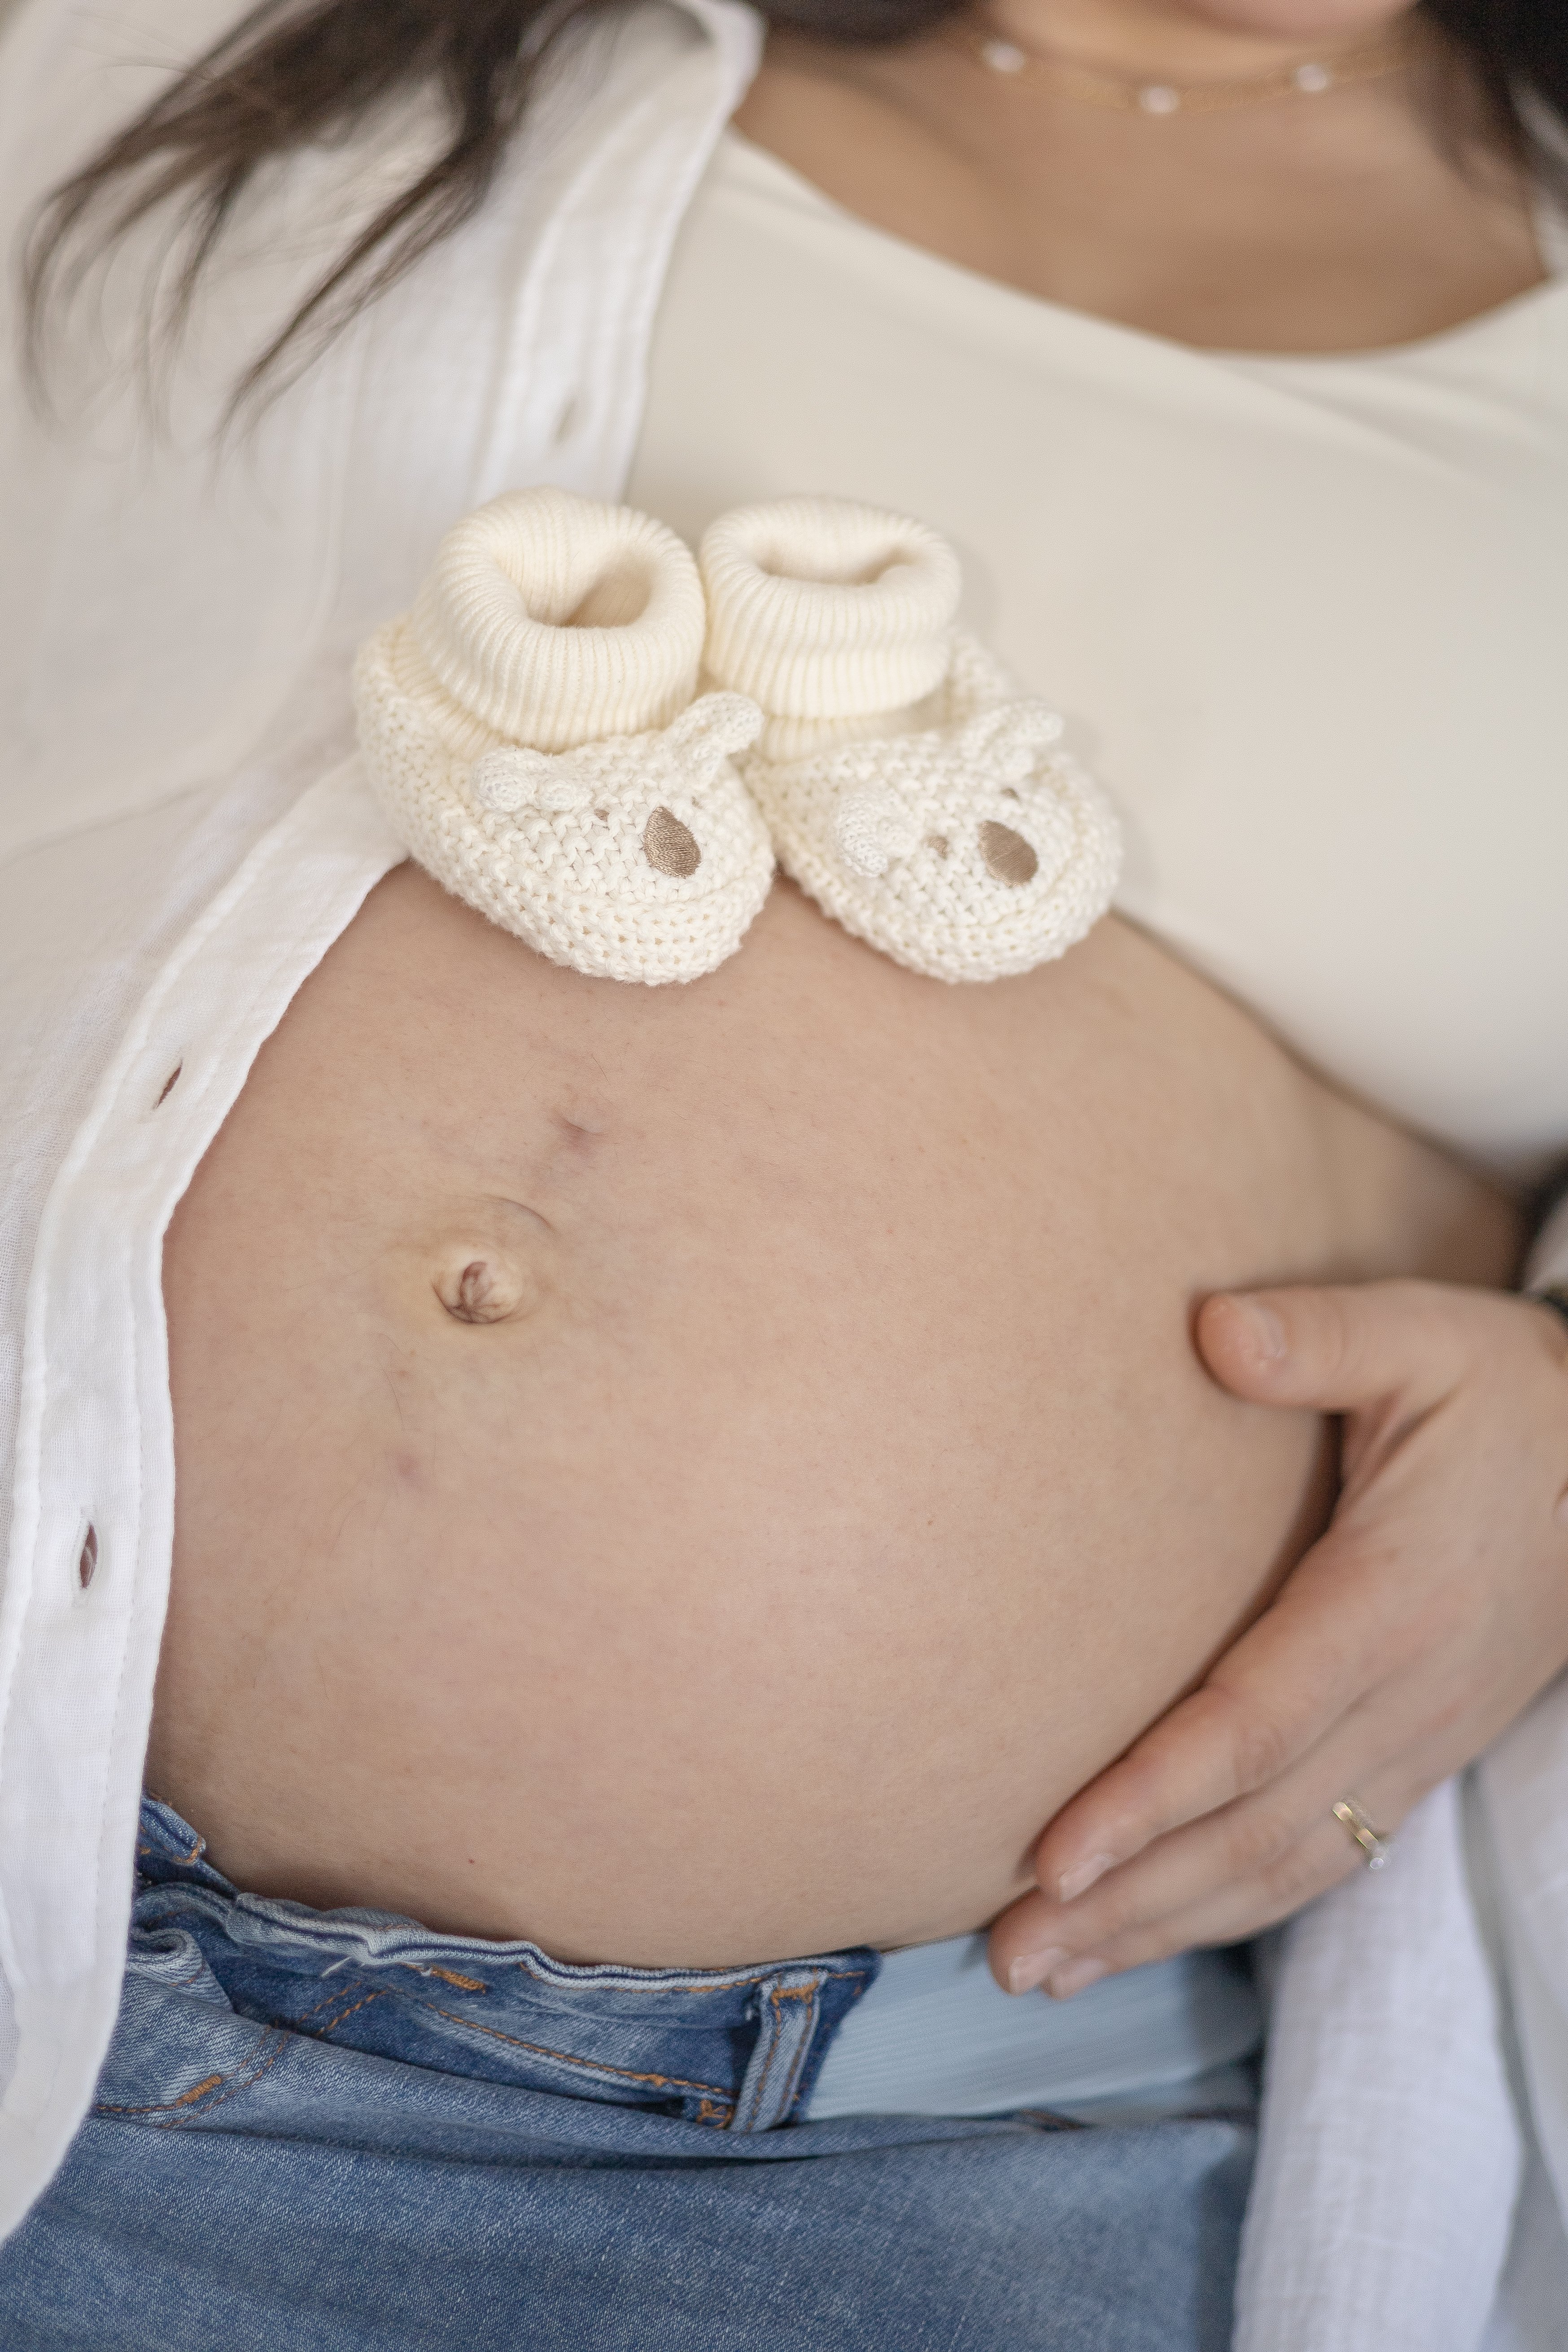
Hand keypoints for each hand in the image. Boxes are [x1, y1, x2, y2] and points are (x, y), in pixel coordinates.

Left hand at [988, 1279, 1567, 1999]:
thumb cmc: (1505, 1395)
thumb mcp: (1425, 1337)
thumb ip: (1322, 1336)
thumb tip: (1215, 1330)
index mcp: (1389, 1602)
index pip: (1256, 1723)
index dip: (1152, 1796)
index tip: (1054, 1853)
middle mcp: (1405, 1697)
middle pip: (1253, 1828)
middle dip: (1128, 1899)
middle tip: (1009, 1952)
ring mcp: (1416, 1743)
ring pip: (1284, 1866)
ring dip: (1162, 1926)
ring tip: (1049, 1966)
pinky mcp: (1415, 1758)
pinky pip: (1320, 1859)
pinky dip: (1227, 1909)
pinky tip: (1145, 1932)